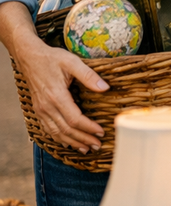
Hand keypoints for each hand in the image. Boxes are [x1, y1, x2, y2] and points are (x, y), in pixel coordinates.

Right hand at [12, 37, 107, 152]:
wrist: (30, 57)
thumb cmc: (52, 59)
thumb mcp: (72, 62)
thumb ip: (89, 75)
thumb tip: (105, 87)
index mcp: (56, 96)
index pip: (75, 119)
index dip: (89, 128)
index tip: (102, 131)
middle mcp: (47, 106)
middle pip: (66, 130)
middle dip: (83, 139)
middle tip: (98, 145)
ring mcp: (41, 110)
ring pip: (56, 132)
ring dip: (72, 142)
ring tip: (86, 148)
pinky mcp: (39, 110)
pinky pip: (48, 129)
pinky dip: (58, 138)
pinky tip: (68, 142)